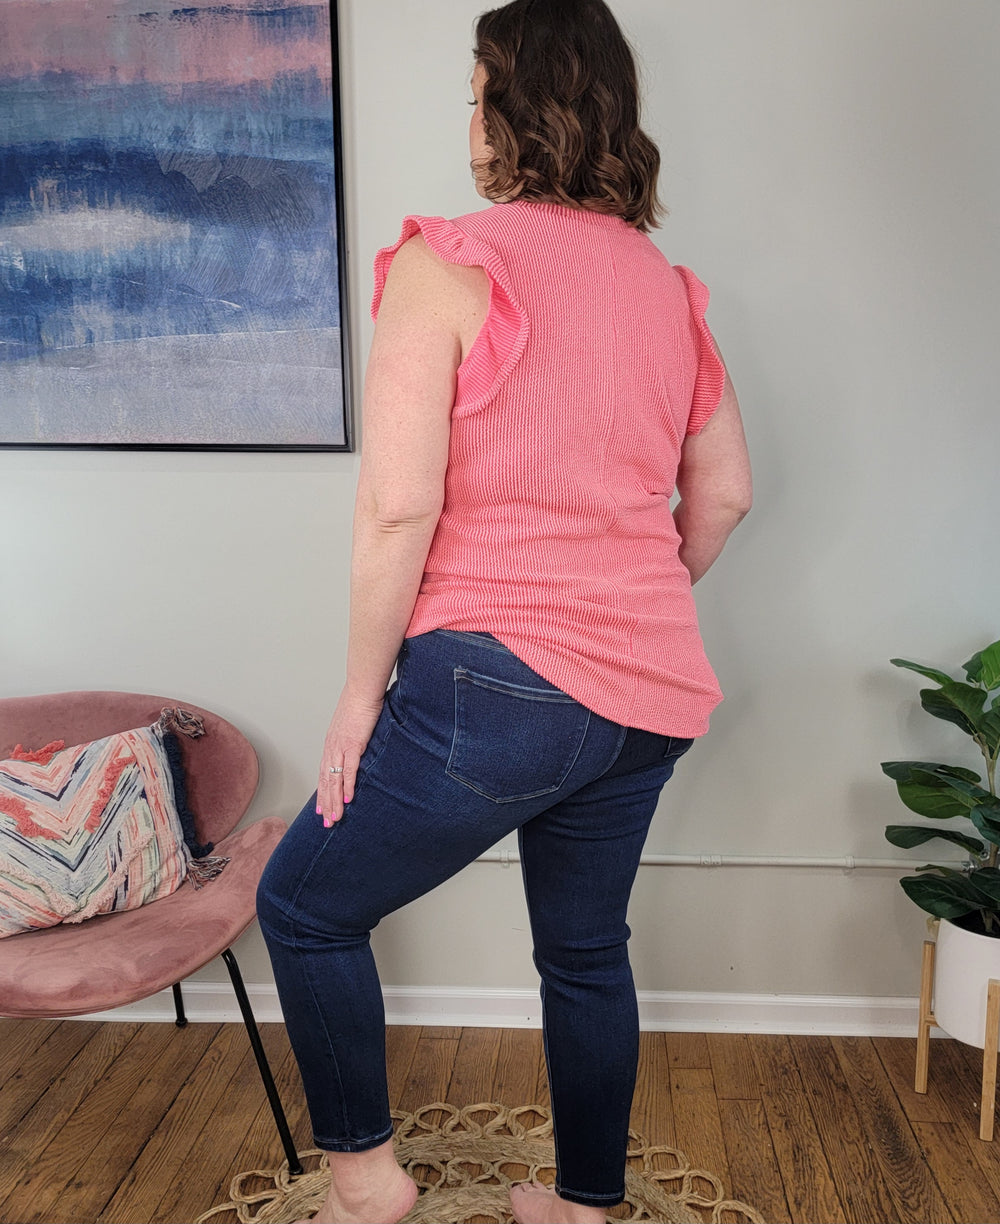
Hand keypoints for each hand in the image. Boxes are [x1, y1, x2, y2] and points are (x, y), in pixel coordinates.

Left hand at [317, 688, 384, 825]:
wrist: (362, 690)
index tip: (322, 809)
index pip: (324, 774)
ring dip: (335, 801)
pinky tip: (348, 799)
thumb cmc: (360, 704)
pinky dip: (348, 786)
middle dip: (326, 804)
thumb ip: (353, 739)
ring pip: (334, 780)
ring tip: (335, 818)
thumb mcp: (352, 726)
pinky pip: (349, 770)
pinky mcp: (353, 745)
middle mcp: (332, 748)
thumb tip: (358, 748)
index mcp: (332, 745)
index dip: (323, 794)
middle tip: (327, 823)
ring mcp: (341, 747)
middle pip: (326, 782)